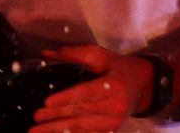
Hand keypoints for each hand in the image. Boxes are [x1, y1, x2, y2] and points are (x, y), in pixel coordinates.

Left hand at [29, 46, 153, 131]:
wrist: (143, 85)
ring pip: (82, 126)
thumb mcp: (100, 55)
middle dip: (56, 115)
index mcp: (115, 84)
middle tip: (36, 117)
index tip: (47, 102)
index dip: (66, 98)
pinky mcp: (112, 129)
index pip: (87, 92)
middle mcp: (117, 105)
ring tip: (37, 130)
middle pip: (81, 111)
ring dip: (58, 129)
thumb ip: (73, 54)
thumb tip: (45, 54)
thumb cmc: (118, 67)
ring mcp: (115, 121)